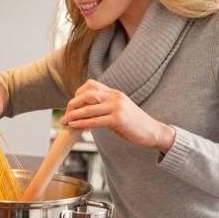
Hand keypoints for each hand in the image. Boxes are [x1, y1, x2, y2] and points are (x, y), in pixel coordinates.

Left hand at [61, 79, 175, 151]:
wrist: (153, 132)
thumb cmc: (134, 124)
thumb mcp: (119, 111)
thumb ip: (105, 108)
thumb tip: (86, 114)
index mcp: (114, 93)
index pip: (90, 85)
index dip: (77, 94)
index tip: (72, 106)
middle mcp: (115, 96)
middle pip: (86, 95)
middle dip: (72, 105)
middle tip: (65, 115)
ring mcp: (117, 107)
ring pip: (89, 108)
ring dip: (74, 115)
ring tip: (65, 121)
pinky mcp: (118, 119)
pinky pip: (95, 121)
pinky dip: (82, 124)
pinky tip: (75, 126)